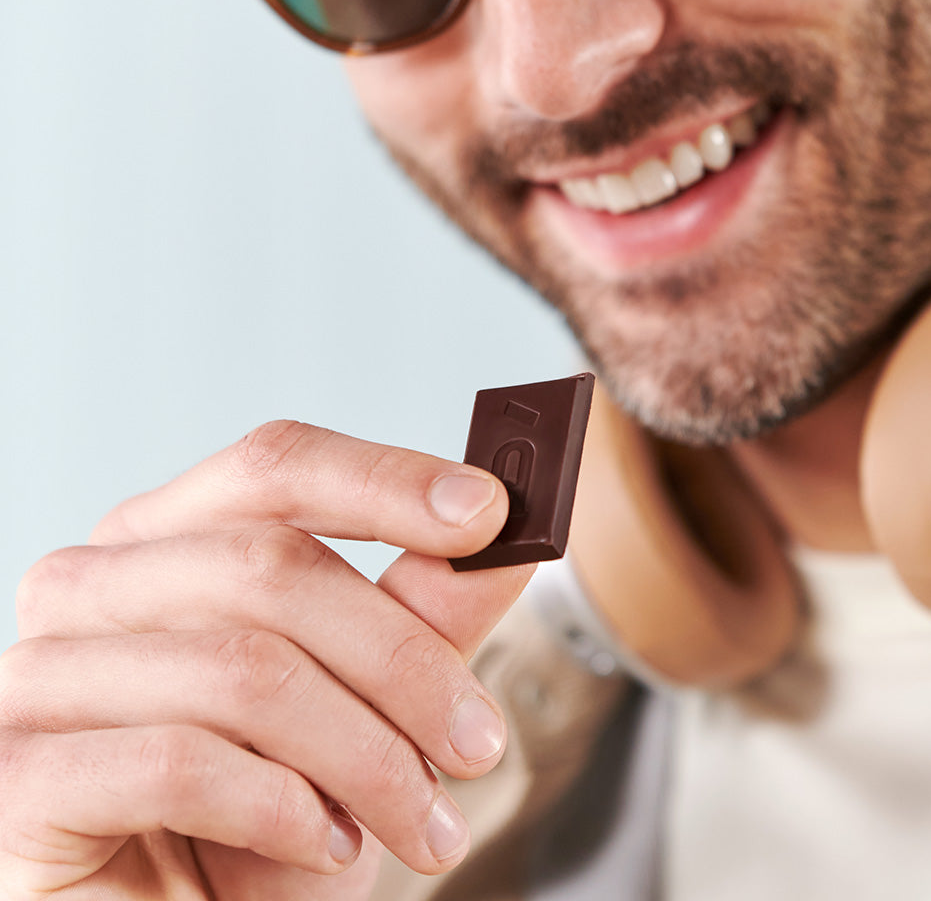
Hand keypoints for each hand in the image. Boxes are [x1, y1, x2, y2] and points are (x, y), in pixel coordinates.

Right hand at [0, 420, 530, 899]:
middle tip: (479, 741)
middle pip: (273, 566)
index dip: (387, 479)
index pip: (275, 466)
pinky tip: (325, 845)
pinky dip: (284, 808)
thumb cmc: (267, 823)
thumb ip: (419, 614)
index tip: (491, 512)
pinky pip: (181, 760)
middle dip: (404, 661)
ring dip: (367, 756)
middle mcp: (90, 583)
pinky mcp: (17, 777)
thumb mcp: (364, 707)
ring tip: (422, 823)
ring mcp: (37, 673)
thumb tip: (501, 540)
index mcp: (166, 539)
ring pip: (244, 668)